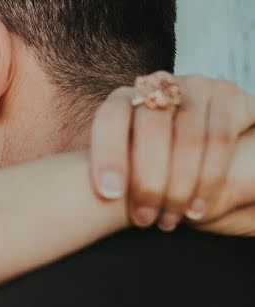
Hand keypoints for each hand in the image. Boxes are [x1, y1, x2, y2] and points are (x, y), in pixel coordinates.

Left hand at [89, 75, 254, 230]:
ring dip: (178, 186)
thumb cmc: (156, 160)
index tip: (109, 194)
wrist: (206, 145)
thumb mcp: (128, 159)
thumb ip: (111, 168)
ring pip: (188, 136)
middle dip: (147, 180)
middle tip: (143, 219)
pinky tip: (196, 208)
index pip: (111, 118)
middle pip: (151, 128)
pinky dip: (208, 178)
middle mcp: (161, 86)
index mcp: (126, 98)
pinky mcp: (231, 96)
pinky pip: (220, 138)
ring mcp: (198, 86)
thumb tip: (75, 197)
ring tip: (168, 220)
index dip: (108, 154)